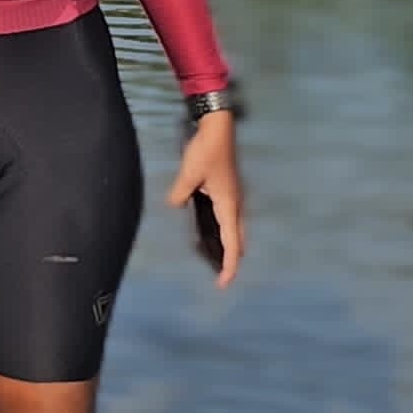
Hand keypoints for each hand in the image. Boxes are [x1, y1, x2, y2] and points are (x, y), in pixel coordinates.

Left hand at [170, 112, 243, 287]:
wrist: (218, 128)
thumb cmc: (206, 151)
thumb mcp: (189, 173)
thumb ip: (180, 193)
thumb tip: (174, 205)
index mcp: (229, 205)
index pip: (232, 243)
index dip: (229, 265)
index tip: (224, 284)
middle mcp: (235, 204)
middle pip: (237, 240)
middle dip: (231, 260)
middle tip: (219, 277)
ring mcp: (233, 197)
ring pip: (233, 229)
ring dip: (227, 245)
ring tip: (214, 260)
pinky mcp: (227, 190)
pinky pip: (227, 218)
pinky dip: (222, 231)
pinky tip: (208, 231)